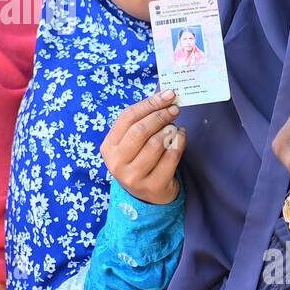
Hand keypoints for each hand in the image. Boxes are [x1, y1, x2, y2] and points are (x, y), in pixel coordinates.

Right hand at [100, 89, 186, 204]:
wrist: (149, 194)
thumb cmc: (140, 159)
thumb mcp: (132, 142)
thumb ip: (142, 120)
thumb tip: (165, 95)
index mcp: (108, 147)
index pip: (127, 117)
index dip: (149, 103)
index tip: (168, 95)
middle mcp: (117, 163)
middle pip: (140, 131)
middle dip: (161, 116)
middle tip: (175, 109)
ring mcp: (133, 177)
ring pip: (156, 144)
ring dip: (170, 130)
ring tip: (175, 127)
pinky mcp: (152, 186)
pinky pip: (171, 158)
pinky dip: (180, 142)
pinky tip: (181, 137)